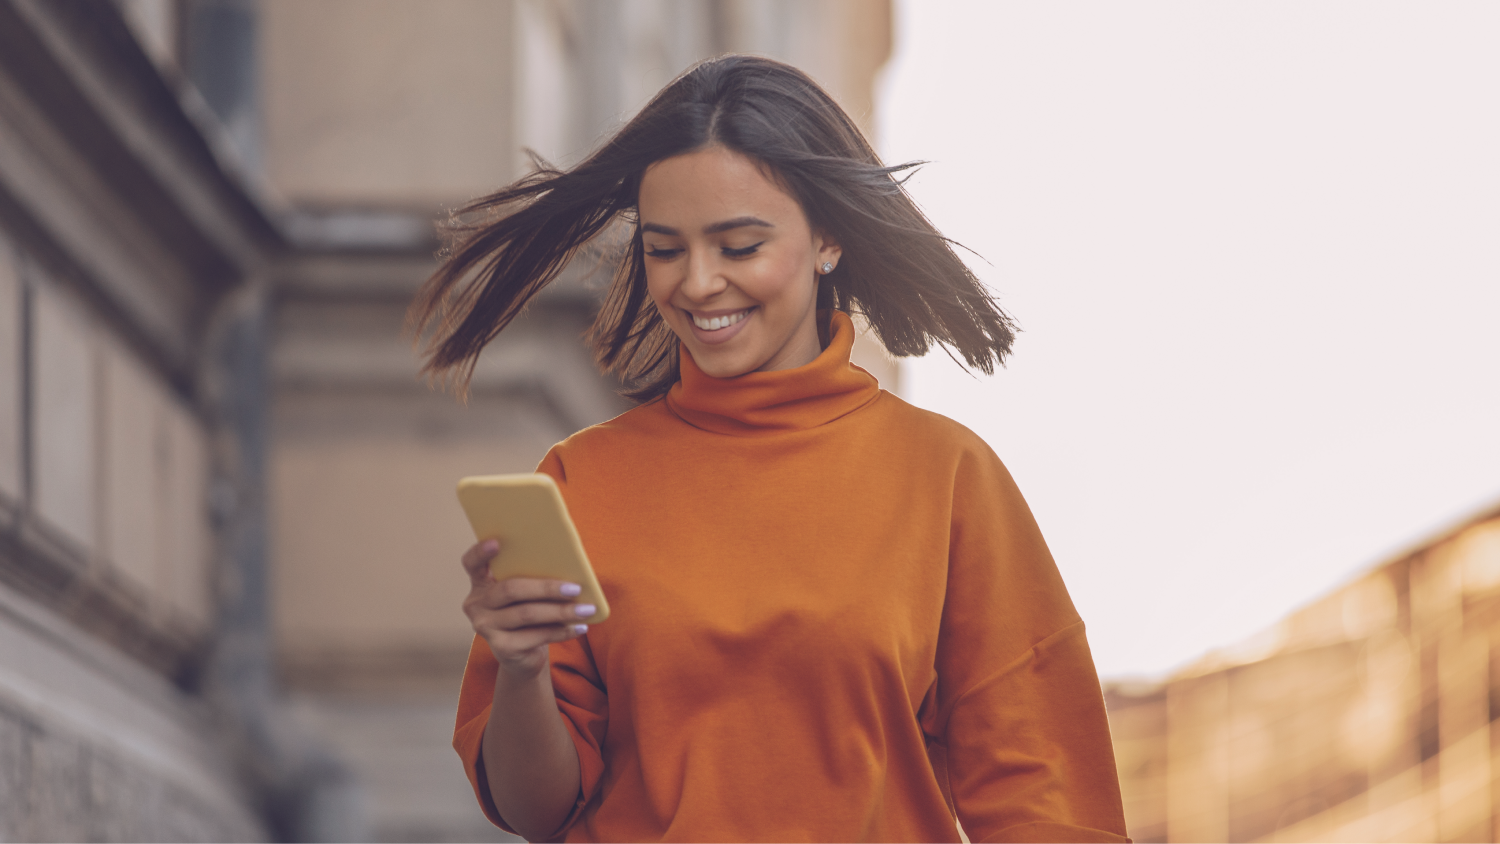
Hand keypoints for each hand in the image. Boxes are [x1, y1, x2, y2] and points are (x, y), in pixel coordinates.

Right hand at [461, 539, 595, 678]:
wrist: (522, 655)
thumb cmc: (527, 614)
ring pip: (527, 614)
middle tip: (575, 588)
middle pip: (510, 589)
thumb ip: (533, 577)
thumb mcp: (526, 594)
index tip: (497, 542)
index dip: (480, 552)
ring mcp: (486, 627)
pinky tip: (580, 627)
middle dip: (546, 588)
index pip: (471, 563)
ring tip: (586, 609)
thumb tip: (570, 566)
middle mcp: (477, 604)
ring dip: (561, 611)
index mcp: (480, 583)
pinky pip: (536, 636)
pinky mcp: (502, 648)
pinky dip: (562, 631)